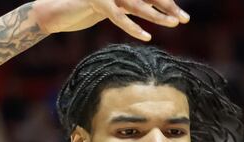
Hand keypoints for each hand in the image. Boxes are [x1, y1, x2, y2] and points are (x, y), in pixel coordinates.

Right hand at [33, 0, 188, 40]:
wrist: (58, 10)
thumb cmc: (88, 9)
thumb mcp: (115, 7)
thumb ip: (131, 6)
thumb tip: (154, 12)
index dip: (166, 4)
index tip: (182, 17)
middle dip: (168, 7)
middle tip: (185, 19)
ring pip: (136, 5)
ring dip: (156, 15)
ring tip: (173, 24)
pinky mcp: (96, 2)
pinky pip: (117, 17)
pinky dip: (132, 27)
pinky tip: (146, 36)